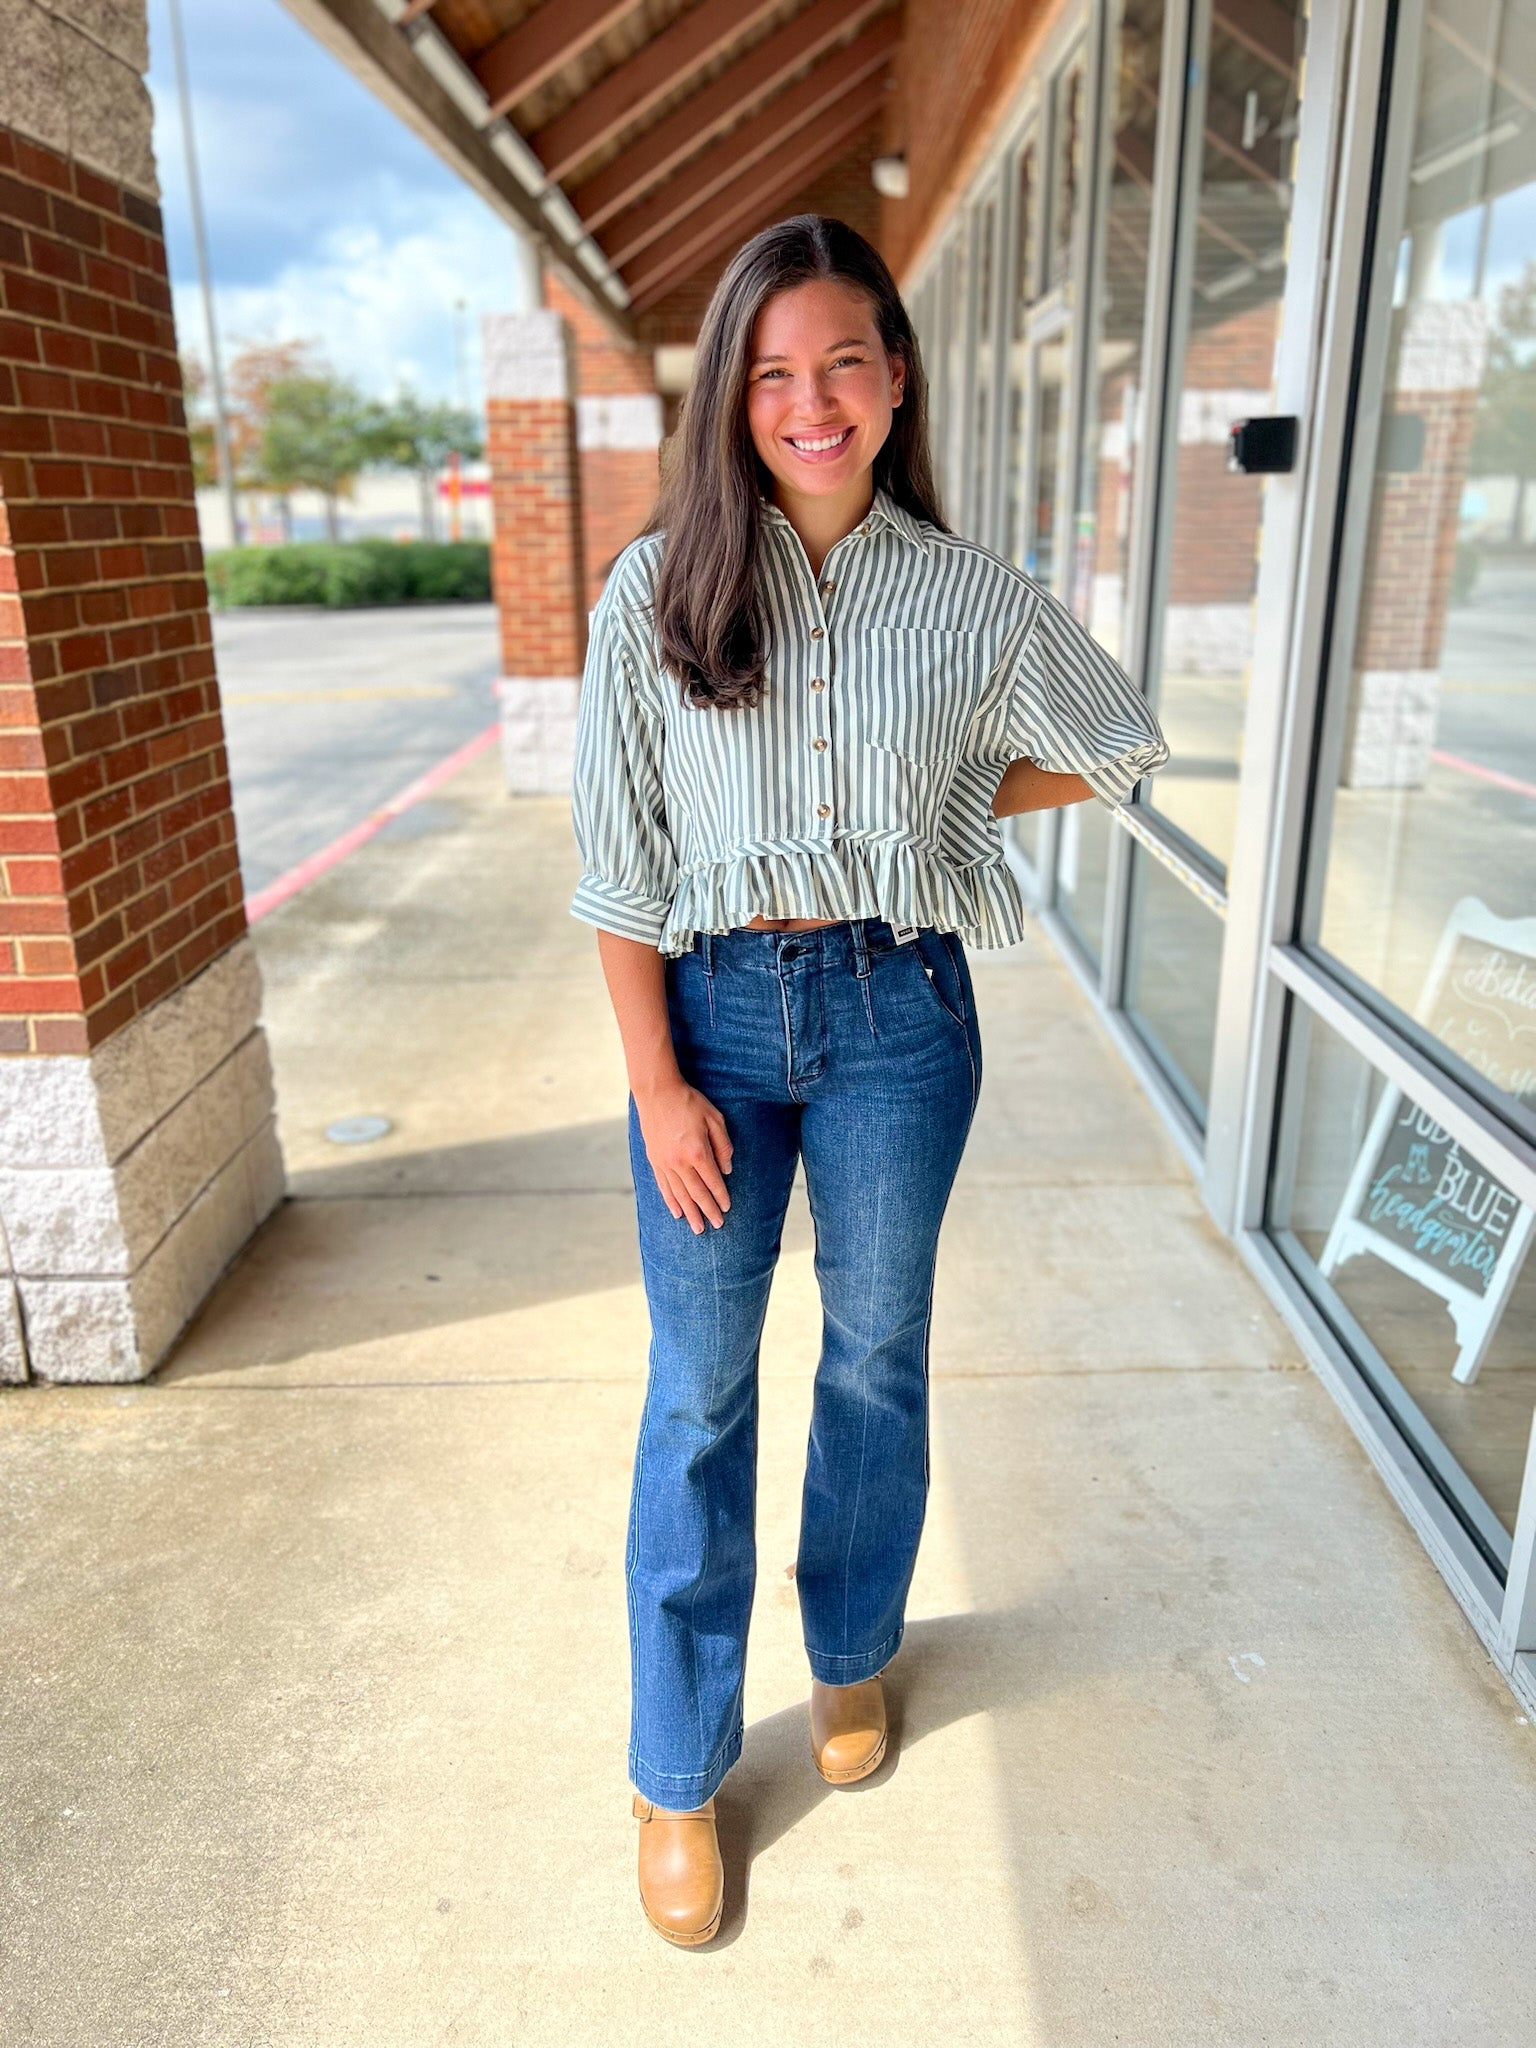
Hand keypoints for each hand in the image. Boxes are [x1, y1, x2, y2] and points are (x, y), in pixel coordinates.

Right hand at [635, 1078, 733, 1232]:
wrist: (657, 1092)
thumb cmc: (689, 1102)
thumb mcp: (714, 1118)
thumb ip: (723, 1146)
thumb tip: (727, 1170)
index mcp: (697, 1151)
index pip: (712, 1181)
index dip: (721, 1196)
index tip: (727, 1208)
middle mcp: (679, 1162)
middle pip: (697, 1193)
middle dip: (708, 1211)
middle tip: (717, 1225)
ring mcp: (664, 1162)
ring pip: (679, 1194)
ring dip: (690, 1213)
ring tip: (698, 1228)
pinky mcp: (654, 1160)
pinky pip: (664, 1187)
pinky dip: (671, 1201)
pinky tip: (678, 1213)